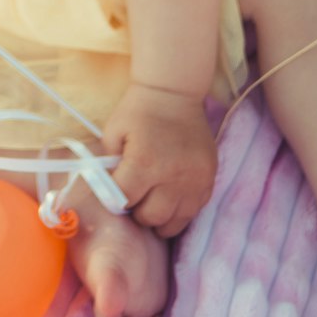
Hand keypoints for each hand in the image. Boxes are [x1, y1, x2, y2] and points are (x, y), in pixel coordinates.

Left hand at [102, 82, 217, 237]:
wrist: (173, 93)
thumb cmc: (139, 111)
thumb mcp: (113, 131)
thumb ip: (108, 165)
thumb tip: (108, 193)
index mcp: (143, 163)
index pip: (124, 201)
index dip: (115, 199)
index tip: (115, 192)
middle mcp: (171, 177)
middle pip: (150, 217)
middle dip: (137, 211)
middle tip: (135, 198)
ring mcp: (194, 181)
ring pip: (174, 223)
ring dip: (159, 217)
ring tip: (152, 201)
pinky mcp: (208, 180)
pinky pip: (194, 211)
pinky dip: (180, 211)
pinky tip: (170, 198)